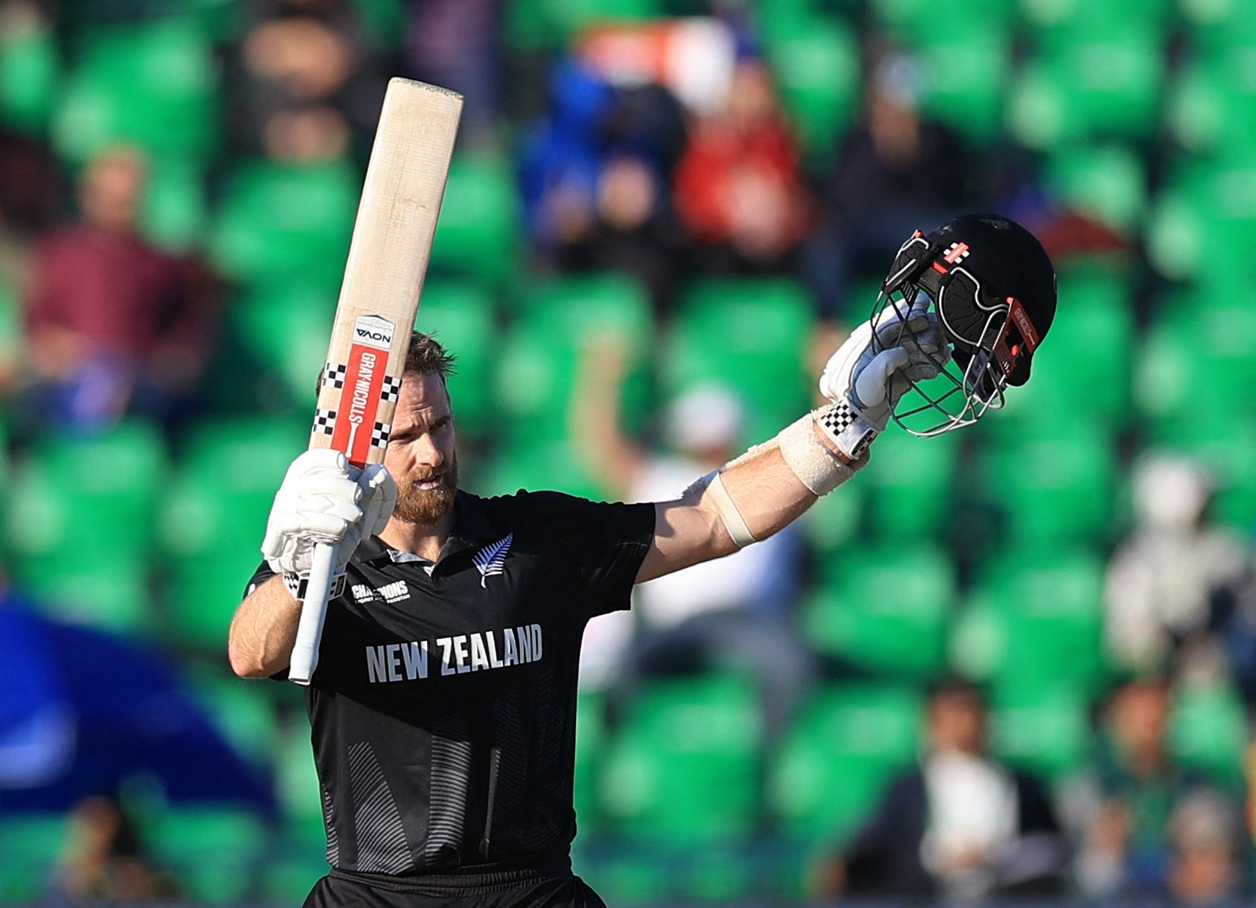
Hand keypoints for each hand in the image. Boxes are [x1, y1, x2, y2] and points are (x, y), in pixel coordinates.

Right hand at [261, 449, 396, 577]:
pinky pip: (299, 522)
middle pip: (312, 481)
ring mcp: (281, 511)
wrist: (315, 565)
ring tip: (354, 518)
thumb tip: (377, 472)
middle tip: (358, 495)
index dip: (325, 458)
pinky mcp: (278, 531)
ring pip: (309, 502)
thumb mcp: (356, 510)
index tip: (344, 462)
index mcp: (303, 482)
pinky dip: (324, 524)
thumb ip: (367, 490)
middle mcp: (289, 493)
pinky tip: (340, 529)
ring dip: (339, 509)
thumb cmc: (334, 532)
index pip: (308, 463)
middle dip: (341, 486)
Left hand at [818, 296, 950, 430]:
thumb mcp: (868, 377)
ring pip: (915, 349)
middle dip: (923, 336)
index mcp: (867, 344)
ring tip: (938, 356)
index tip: (923, 313)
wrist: (857, 420)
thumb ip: (887, 360)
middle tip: (933, 341)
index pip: (888, 323)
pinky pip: (916, 366)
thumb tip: (904, 352)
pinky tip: (933, 370)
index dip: (907, 316)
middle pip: (906, 334)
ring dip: (929, 352)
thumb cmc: (856, 398)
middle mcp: (880, 350)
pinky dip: (927, 367)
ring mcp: (890, 363)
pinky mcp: (899, 375)